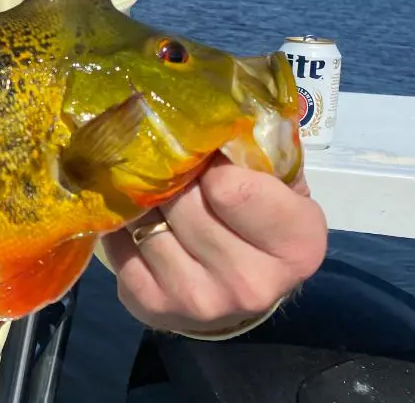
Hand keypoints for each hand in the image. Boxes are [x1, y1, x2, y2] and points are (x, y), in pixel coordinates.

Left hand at [101, 154, 327, 335]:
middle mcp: (251, 283)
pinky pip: (118, 247)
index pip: (231, 188)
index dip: (210, 161)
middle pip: (183, 202)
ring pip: (147, 222)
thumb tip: (204, 108)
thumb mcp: (280, 183)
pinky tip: (136, 217)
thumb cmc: (262, 220)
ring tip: (151, 187)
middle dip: (171, 174)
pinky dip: (121, 224)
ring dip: (141, 197)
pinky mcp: (153, 307)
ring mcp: (199, 301)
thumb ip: (255, 151)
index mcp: (296, 245)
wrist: (242, 288)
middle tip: (170, 163)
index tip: (206, 154)